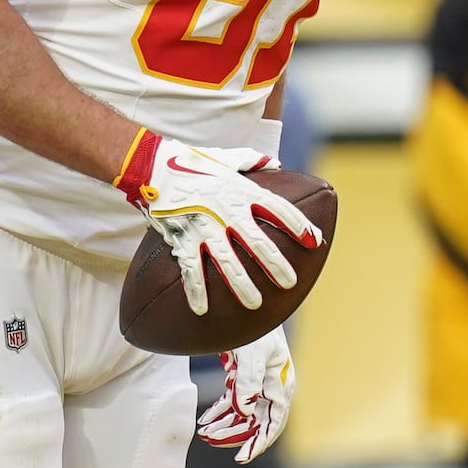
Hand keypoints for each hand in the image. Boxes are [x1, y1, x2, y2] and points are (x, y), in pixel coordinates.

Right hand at [113, 128, 319, 314]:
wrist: (153, 165)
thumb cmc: (193, 162)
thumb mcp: (228, 158)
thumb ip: (253, 161)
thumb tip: (275, 162)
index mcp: (242, 190)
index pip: (278, 209)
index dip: (298, 225)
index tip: (314, 242)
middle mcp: (227, 210)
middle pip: (257, 241)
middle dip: (275, 263)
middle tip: (290, 282)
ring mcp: (204, 226)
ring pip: (227, 261)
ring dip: (242, 284)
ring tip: (255, 304)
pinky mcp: (181, 238)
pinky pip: (191, 269)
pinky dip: (195, 290)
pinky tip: (201, 310)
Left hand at [198, 327, 294, 463]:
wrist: (247, 305)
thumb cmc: (256, 326)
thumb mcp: (252, 352)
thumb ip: (248, 382)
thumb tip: (244, 411)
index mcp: (280, 382)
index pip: (273, 420)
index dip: (260, 441)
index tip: (244, 456)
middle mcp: (271, 386)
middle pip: (256, 421)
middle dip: (235, 435)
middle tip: (213, 439)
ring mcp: (258, 383)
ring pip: (243, 415)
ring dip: (225, 425)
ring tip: (206, 432)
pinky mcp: (244, 378)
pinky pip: (234, 403)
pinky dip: (220, 413)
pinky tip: (207, 420)